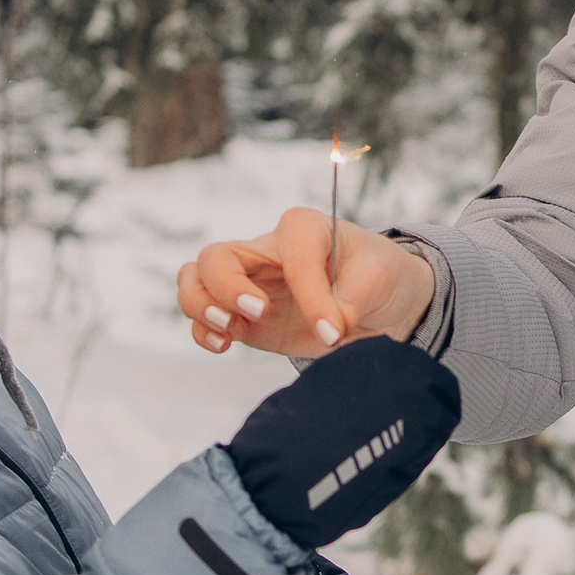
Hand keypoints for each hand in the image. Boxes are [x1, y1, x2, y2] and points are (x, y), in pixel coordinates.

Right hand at [178, 207, 436, 356]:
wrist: (379, 303)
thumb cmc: (378, 276)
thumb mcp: (377, 280)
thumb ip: (351, 302)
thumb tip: (328, 331)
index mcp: (302, 228)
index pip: (291, 257)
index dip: (308, 294)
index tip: (333, 329)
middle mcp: (266, 252)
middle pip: (215, 258)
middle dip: (225, 287)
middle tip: (257, 312)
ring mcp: (250, 284)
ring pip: (195, 280)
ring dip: (200, 306)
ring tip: (228, 331)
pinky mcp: (244, 317)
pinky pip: (203, 318)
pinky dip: (203, 332)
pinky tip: (224, 345)